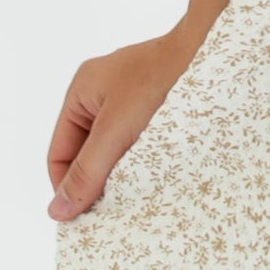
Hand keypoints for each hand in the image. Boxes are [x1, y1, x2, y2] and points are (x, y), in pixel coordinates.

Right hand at [45, 26, 198, 220]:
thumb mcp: (115, 132)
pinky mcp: (156, 103)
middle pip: (85, 151)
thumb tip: (58, 210)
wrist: (210, 51)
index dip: (67, 186)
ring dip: (117, 171)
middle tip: (106, 212)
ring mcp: (131, 97)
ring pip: (112, 147)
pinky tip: (149, 175)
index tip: (79, 217)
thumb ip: (87, 172)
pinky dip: (137, 159)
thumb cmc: (160, 80)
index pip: (59, 152)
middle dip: (94, 179)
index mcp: (82, 91)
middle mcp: (103, 92)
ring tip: (130, 196)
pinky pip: (135, 139)